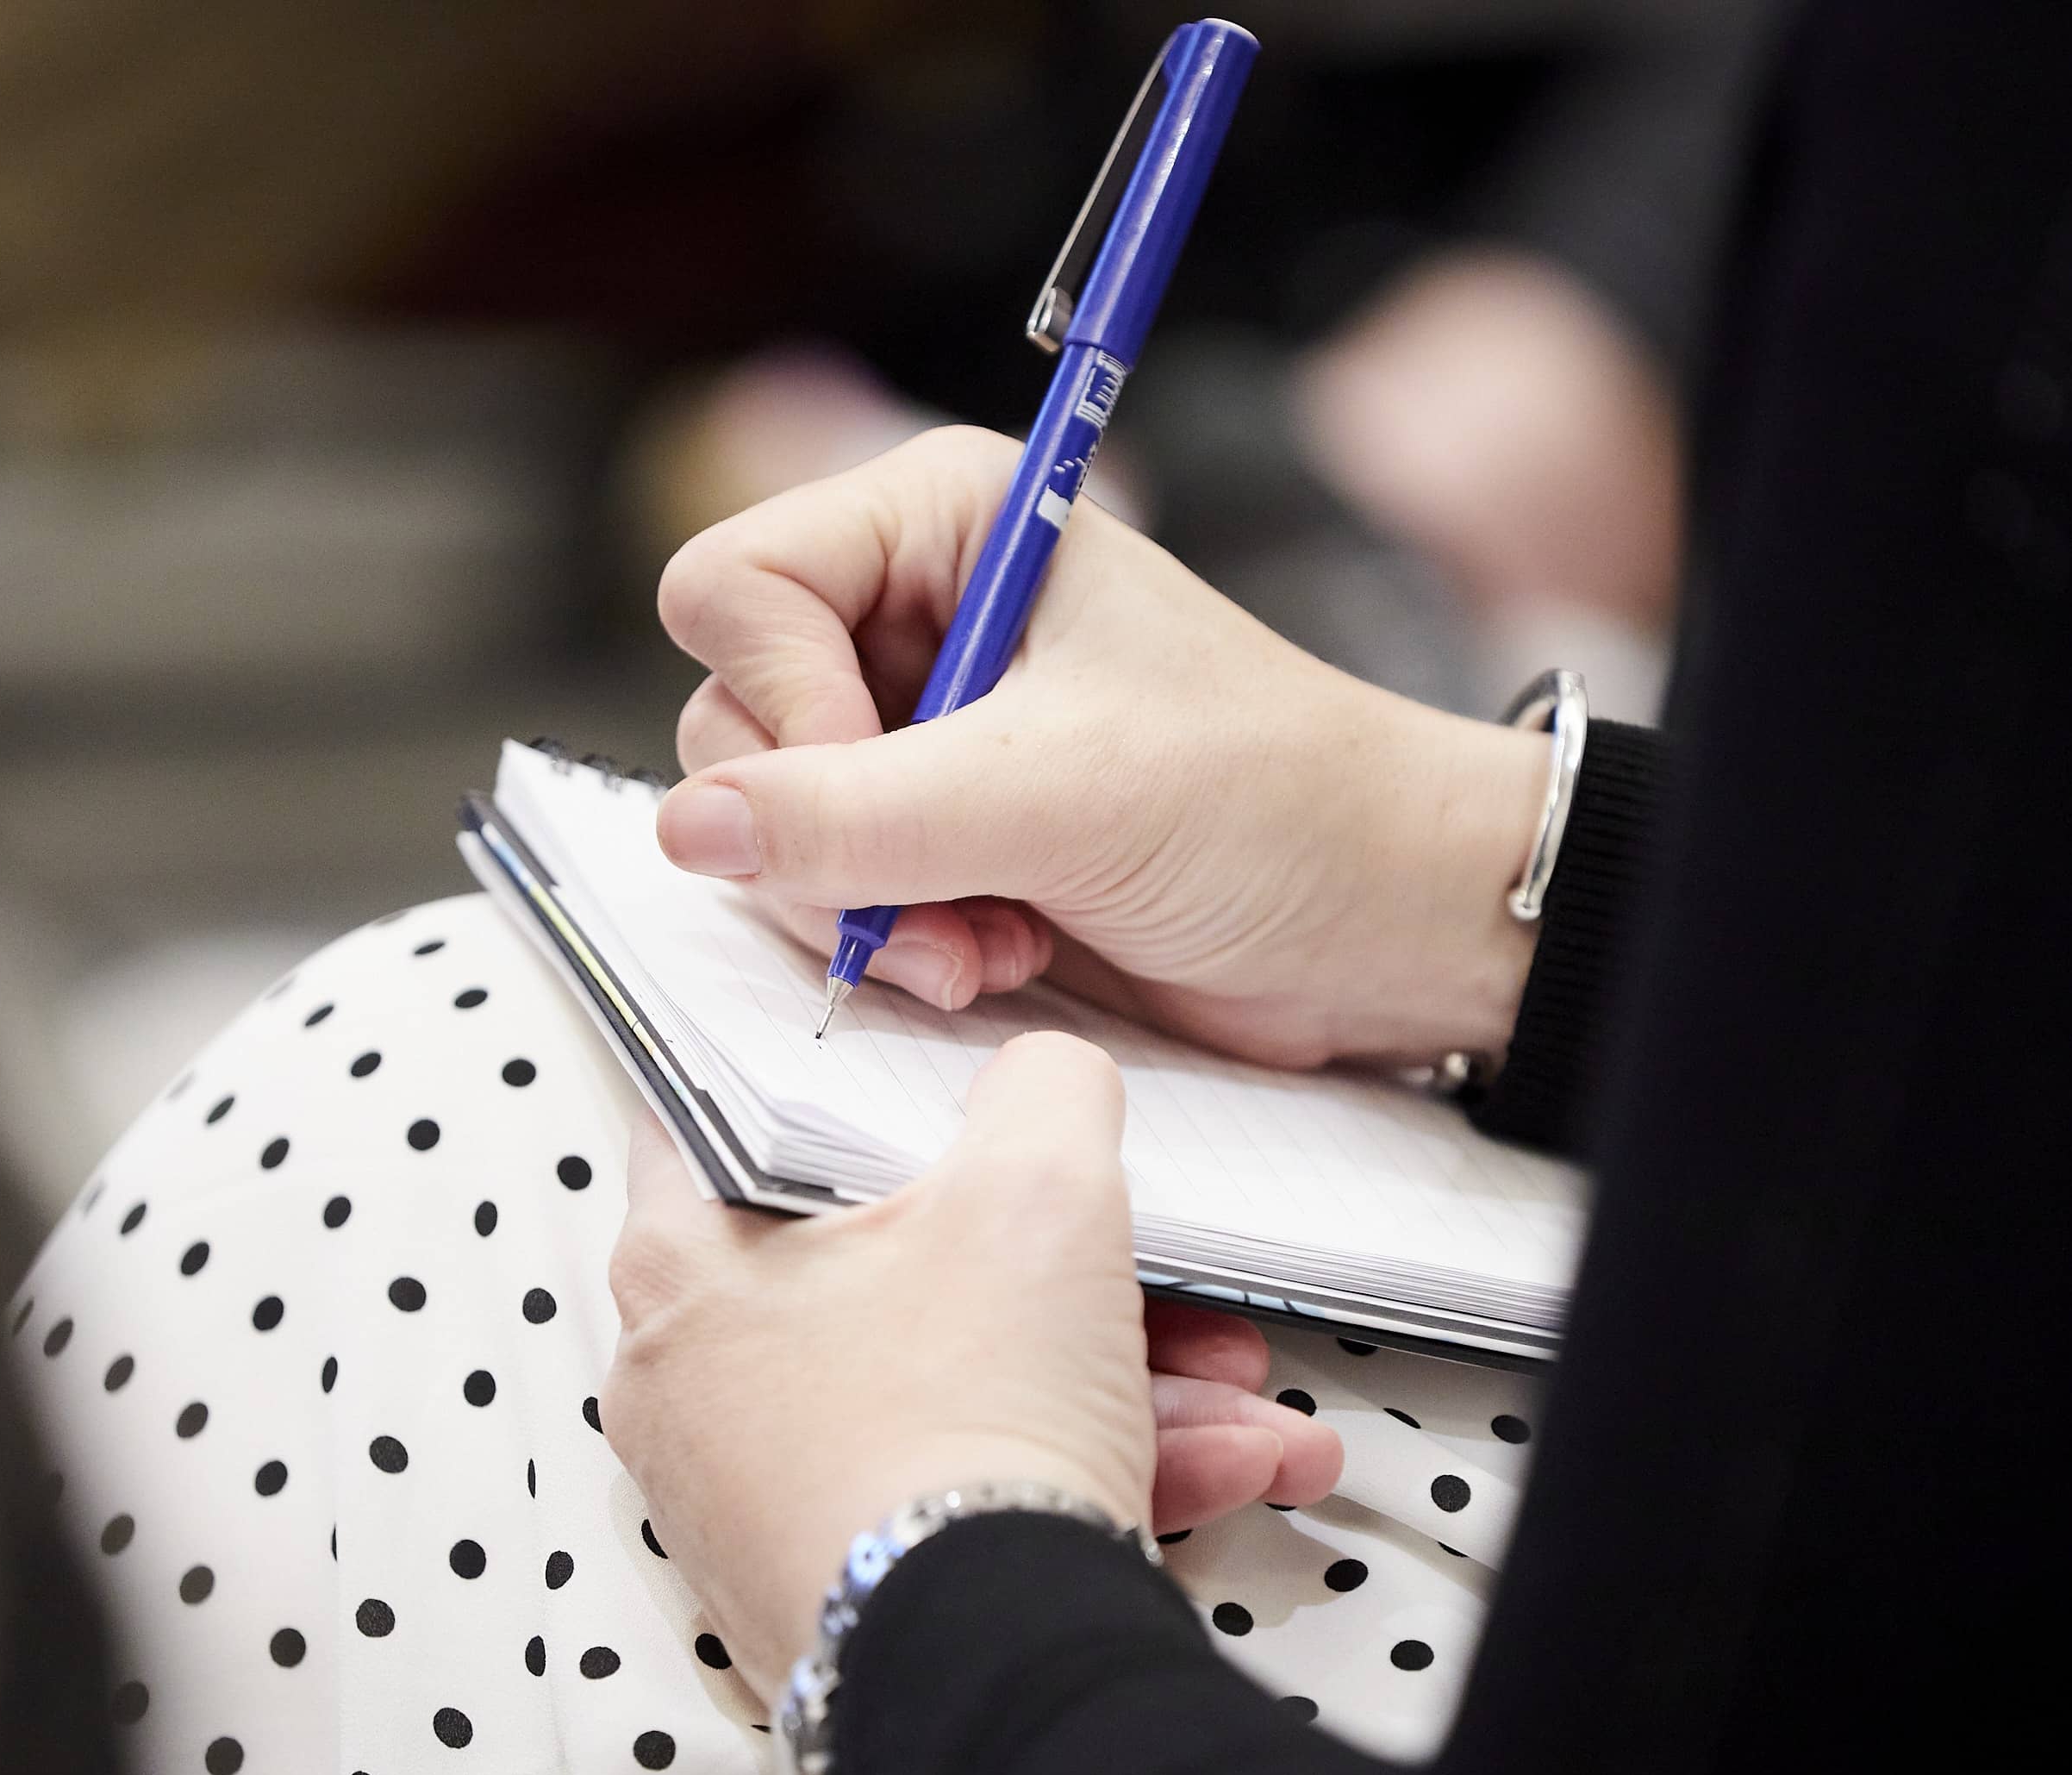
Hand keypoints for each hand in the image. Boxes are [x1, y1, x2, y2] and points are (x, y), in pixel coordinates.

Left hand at [603, 1033, 1340, 1686]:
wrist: (992, 1677)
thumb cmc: (966, 1416)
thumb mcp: (1039, 1191)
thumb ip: (1042, 1087)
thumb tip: (1045, 1071)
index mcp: (685, 1264)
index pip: (729, 1117)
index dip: (836, 1079)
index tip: (928, 1079)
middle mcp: (698, 1387)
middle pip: (896, 1272)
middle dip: (1072, 1276)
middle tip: (1169, 1277)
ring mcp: (764, 1501)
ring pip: (961, 1392)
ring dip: (1123, 1387)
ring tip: (1244, 1399)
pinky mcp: (840, 1586)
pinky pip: (970, 1490)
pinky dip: (1091, 1472)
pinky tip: (1233, 1467)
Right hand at [652, 426, 1550, 1068]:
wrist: (1386, 920)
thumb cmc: (1276, 805)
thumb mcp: (1061, 795)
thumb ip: (861, 813)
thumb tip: (686, 829)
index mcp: (944, 523)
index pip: (734, 585)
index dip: (782, 701)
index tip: (882, 778)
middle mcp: (911, 613)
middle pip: (731, 714)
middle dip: (823, 834)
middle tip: (937, 896)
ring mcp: (914, 730)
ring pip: (764, 821)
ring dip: (864, 908)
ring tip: (989, 939)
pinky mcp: (933, 832)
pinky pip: (823, 888)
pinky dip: (895, 941)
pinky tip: (997, 954)